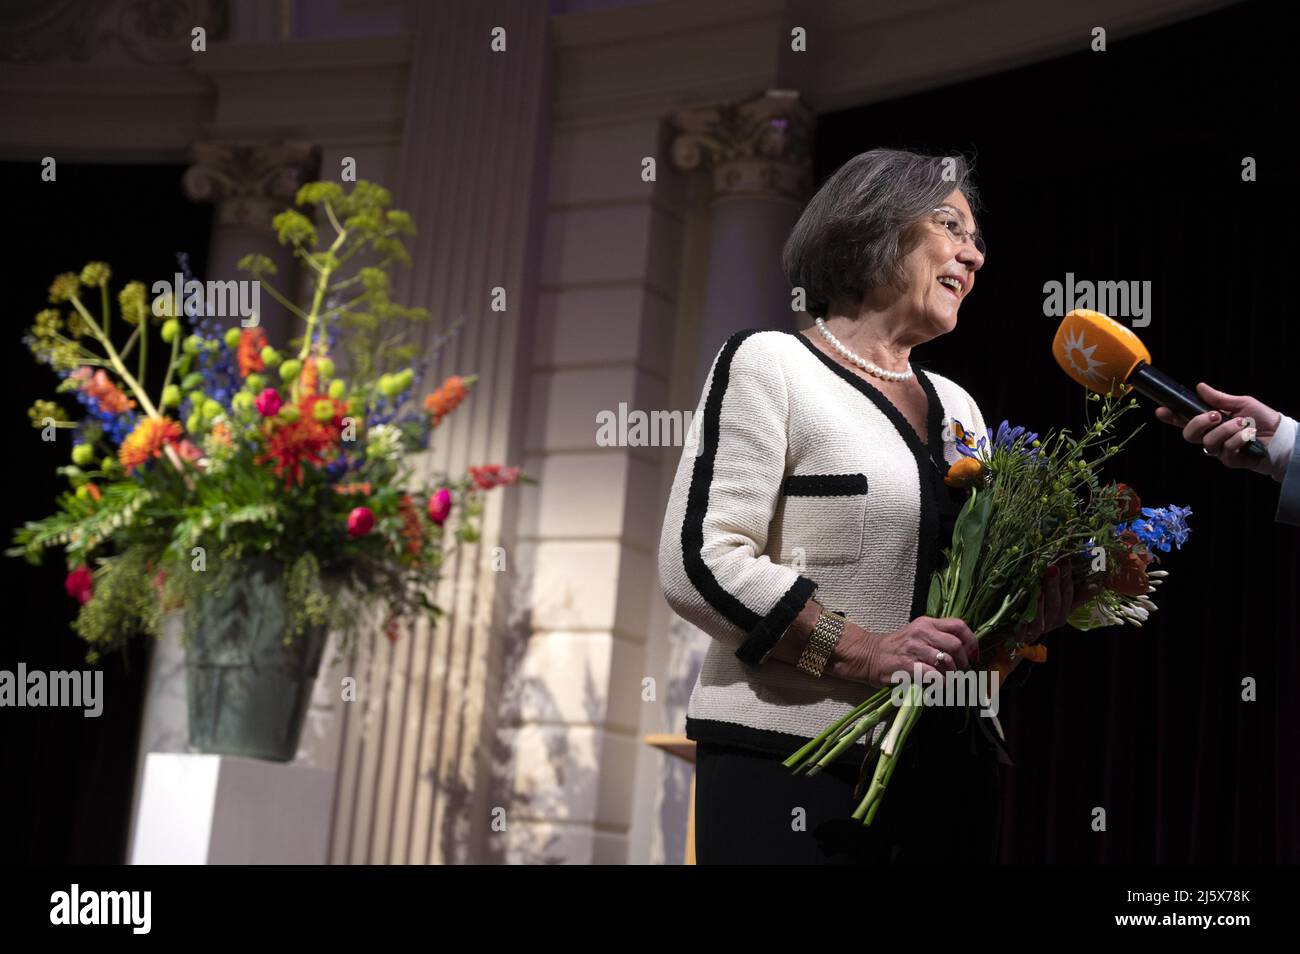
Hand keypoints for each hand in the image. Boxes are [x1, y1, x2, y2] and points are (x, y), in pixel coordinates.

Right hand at [848, 615, 979, 686]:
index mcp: (927, 623)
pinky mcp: (906, 665)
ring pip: (946, 661)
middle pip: (956, 645)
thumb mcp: (918, 634)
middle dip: (963, 663)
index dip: (972, 642)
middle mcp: (921, 632)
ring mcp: (913, 648)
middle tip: (960, 672)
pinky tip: (939, 686)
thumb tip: (966, 654)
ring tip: (949, 681)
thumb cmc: (897, 648)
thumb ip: (939, 638)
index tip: (973, 656)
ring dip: (952, 675)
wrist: (869, 655)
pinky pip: (932, 675)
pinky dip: (941, 683)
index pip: (959, 625)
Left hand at [989, 557, 1100, 678]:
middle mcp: (1052, 622)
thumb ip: (1073, 593)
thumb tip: (1097, 584)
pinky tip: (1020, 619)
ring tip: (1039, 589)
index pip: (1069, 594)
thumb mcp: (1054, 601)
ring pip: (1042, 620)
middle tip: (1053, 566)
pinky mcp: (1019, 638)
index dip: (1068, 578)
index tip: (1066, 559)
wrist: (1008, 633)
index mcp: (1062, 613)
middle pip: (1057, 605)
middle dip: (1055, 585)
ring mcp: (1036, 631)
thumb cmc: (1033, 611)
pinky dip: (1023, 626)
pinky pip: (1023, 633)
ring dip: (1041, 604)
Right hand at [1155, 382, 1281, 471]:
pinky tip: (1249, 436)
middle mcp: (1210, 436)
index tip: (1162, 410)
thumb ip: (1219, 398)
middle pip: (1188, 434)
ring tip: (1243, 424)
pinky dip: (1238, 439)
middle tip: (1215, 415)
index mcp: (1209, 421)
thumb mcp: (1240, 403)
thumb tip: (1200, 387)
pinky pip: (1225, 450)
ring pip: (1208, 441)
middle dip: (1199, 423)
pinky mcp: (1229, 460)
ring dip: (1226, 430)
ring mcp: (1218, 449)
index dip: (1171, 416)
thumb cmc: (1261, 418)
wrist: (1279, 435)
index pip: (1184, 420)